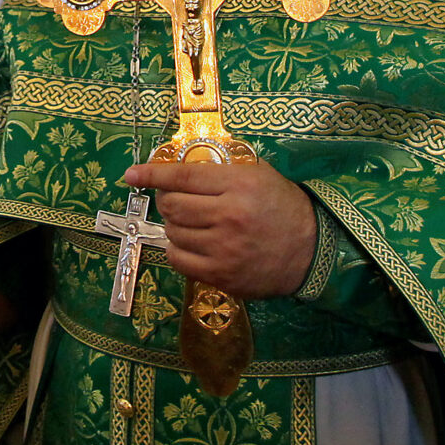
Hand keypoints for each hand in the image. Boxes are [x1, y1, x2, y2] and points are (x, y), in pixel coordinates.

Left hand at [120, 161, 319, 299]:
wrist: (312, 250)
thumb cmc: (283, 207)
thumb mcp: (259, 176)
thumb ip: (221, 171)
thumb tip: (179, 170)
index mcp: (238, 186)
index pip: (183, 177)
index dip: (153, 174)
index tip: (132, 174)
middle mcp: (228, 217)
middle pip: (172, 206)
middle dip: (167, 201)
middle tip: (178, 201)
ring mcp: (223, 249)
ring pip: (172, 233)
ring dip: (174, 226)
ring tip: (193, 223)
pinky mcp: (221, 275)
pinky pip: (179, 260)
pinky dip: (177, 249)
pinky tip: (192, 244)